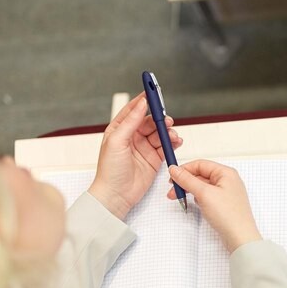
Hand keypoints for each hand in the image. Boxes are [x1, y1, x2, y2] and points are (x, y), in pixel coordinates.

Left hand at [88, 92, 180, 219]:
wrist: (116, 195)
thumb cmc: (110, 171)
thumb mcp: (117, 141)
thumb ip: (131, 121)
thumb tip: (141, 104)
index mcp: (119, 130)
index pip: (133, 110)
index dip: (143, 100)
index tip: (152, 92)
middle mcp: (132, 137)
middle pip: (149, 121)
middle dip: (159, 118)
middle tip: (167, 119)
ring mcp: (144, 148)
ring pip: (159, 133)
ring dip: (167, 131)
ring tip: (172, 133)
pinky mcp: (153, 159)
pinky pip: (165, 146)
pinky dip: (172, 142)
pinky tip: (176, 141)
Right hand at [167, 161, 261, 251]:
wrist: (240, 238)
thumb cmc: (228, 215)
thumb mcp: (204, 194)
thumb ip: (187, 180)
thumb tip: (174, 169)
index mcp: (226, 173)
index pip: (200, 164)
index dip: (185, 169)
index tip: (171, 177)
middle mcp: (227, 181)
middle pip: (201, 175)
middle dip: (185, 182)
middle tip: (172, 192)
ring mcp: (226, 193)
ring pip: (203, 186)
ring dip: (190, 191)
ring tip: (180, 199)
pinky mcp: (224, 204)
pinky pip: (207, 196)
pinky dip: (198, 199)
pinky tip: (193, 205)